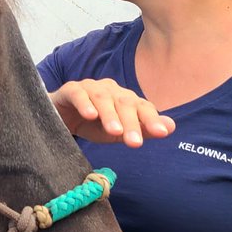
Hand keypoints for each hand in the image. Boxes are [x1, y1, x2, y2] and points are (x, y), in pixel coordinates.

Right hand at [50, 79, 173, 146]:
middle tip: (135, 143)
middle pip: (124, 103)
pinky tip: (90, 115)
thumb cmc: (91, 125)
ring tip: (115, 132)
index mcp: (125, 99)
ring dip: (110, 114)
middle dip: (131, 122)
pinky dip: (85, 104)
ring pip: (103, 98)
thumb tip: (171, 127)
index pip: (142, 107)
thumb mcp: (117, 133)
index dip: (152, 119)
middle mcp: (111, 90)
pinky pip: (79, 94)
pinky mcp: (70, 90)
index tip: (162, 134)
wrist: (59, 119)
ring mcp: (90, 88)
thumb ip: (142, 130)